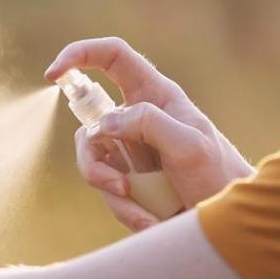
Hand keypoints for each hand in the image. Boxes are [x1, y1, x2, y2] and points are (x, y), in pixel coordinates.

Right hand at [46, 37, 254, 231]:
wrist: (225, 223)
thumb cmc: (218, 176)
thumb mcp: (189, 146)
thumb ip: (148, 124)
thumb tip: (104, 124)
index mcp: (156, 96)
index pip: (113, 57)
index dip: (80, 55)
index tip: (53, 74)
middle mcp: (138, 118)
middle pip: (89, 124)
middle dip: (93, 161)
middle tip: (118, 185)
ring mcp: (129, 149)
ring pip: (91, 161)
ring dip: (111, 191)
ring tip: (144, 211)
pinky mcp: (126, 177)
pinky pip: (105, 189)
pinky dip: (124, 209)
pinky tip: (151, 219)